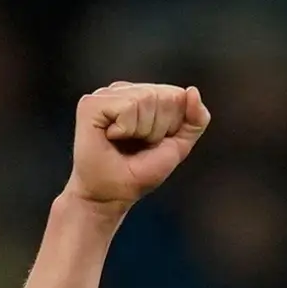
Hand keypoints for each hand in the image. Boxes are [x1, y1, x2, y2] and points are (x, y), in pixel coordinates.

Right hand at [69, 82, 208, 208]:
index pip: (176, 96)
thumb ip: (195, 120)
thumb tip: (192, 90)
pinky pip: (127, 106)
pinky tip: (111, 137)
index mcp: (144, 96)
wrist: (110, 197)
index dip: (170, 126)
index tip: (152, 144)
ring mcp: (106, 94)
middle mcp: (124, 91)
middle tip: (136, 146)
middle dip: (156, 129)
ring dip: (140, 131)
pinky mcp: (91, 103)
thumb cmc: (138, 173)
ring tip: (123, 142)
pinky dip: (125, 129)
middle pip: (162, 96)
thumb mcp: (178, 146)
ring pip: (145, 98)